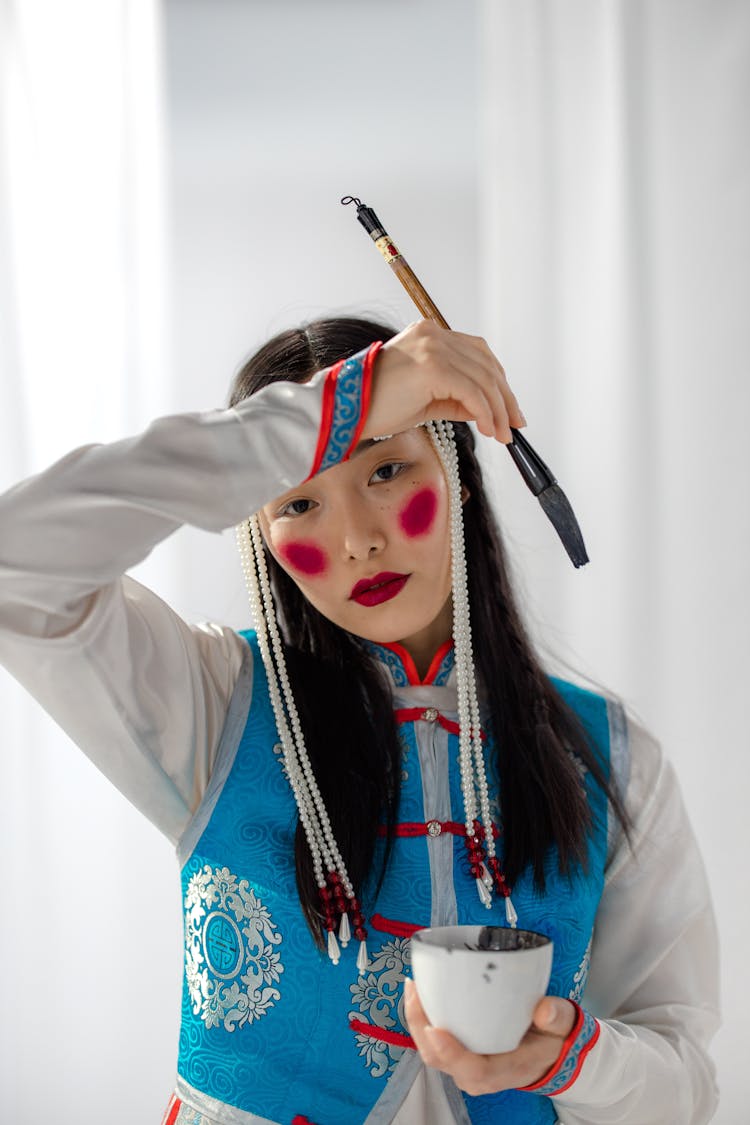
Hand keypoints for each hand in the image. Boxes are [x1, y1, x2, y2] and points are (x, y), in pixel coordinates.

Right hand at [362, 321, 525, 444]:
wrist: (344, 409)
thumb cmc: (376, 406)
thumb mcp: (425, 401)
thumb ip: (457, 400)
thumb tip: (486, 412)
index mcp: (430, 335)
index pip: (478, 354)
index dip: (499, 382)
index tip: (509, 411)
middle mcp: (433, 335)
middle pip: (486, 364)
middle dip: (505, 398)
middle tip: (514, 427)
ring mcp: (432, 347)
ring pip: (483, 378)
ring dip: (498, 410)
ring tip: (501, 435)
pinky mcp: (432, 366)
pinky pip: (471, 391)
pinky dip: (485, 412)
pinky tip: (487, 429)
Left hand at [403, 978, 575, 1095]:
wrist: (549, 1054)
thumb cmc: (552, 1039)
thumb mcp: (562, 1027)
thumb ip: (557, 1017)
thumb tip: (544, 1009)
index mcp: (506, 1070)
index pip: (474, 1070)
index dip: (451, 1053)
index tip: (434, 1028)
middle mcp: (480, 1074)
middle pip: (441, 1060)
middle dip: (421, 1027)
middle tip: (415, 990)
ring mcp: (467, 1067)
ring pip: (432, 1053)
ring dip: (417, 1021)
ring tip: (413, 986)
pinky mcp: (460, 1055)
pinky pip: (434, 1044)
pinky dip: (422, 1020)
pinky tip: (419, 993)